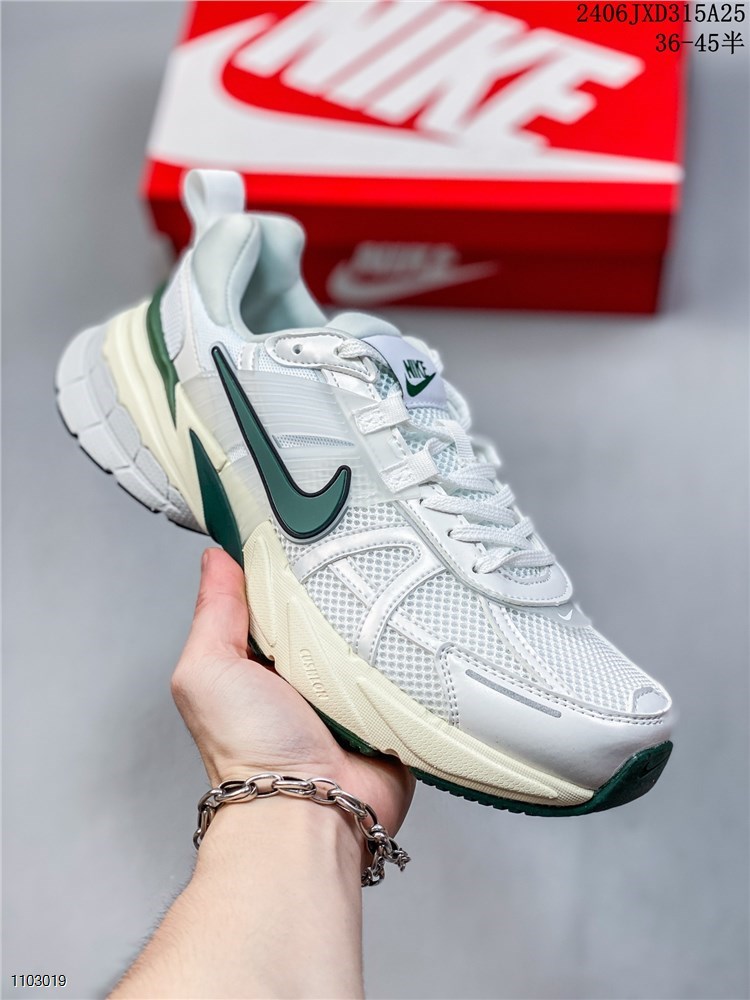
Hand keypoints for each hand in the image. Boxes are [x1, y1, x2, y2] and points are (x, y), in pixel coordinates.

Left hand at [171, 548, 414, 838]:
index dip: (286, 564)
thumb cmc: (249, 753)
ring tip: (385, 591)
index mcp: (257, 660)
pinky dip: (405, 654)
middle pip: (326, 610)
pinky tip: (409, 632)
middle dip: (338, 588)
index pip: (274, 595)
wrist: (310, 812)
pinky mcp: (386, 708)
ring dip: (376, 621)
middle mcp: (302, 674)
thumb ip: (213, 613)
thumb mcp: (209, 669)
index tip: (303, 528)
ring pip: (368, 635)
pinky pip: (402, 668)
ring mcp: (346, 691)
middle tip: (352, 556)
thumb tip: (216, 559)